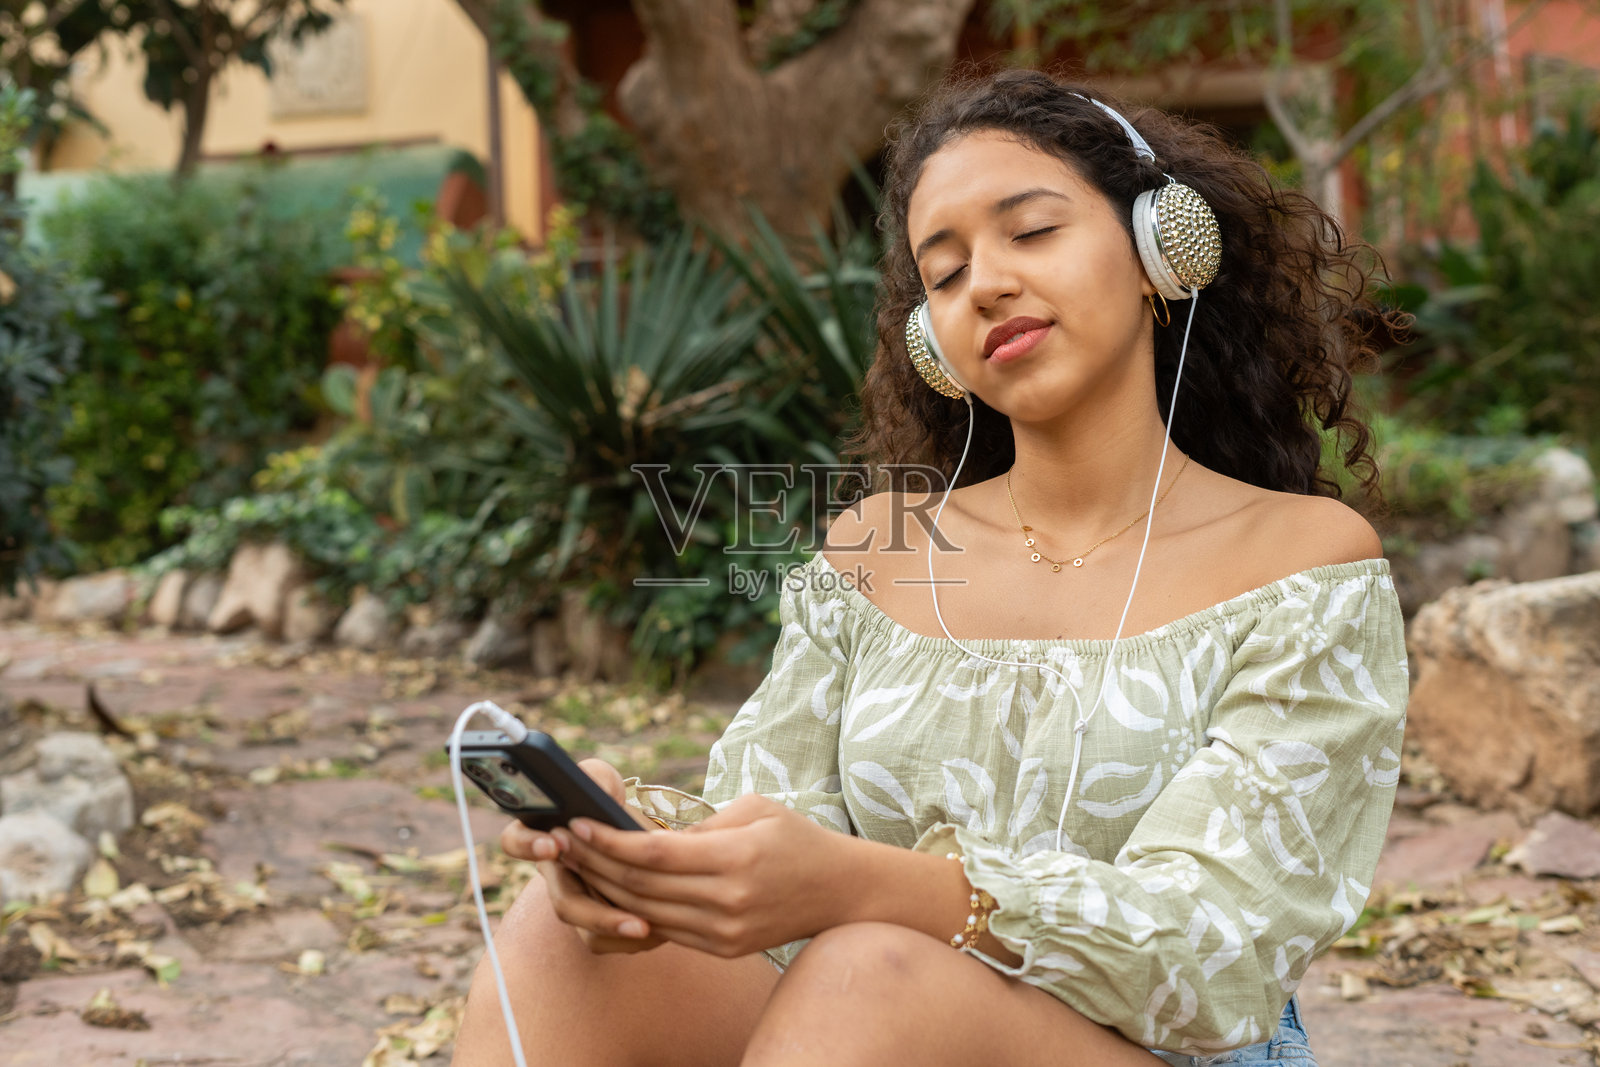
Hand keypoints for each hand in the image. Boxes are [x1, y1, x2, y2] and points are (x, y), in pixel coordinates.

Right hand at [498, 758, 665, 954]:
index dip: (528, 845)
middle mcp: (555, 876)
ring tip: (646, 928)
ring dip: (616, 930)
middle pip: (563, 904)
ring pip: (587, 931)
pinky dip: (631, 938)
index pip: (515, 841)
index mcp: (542, 837)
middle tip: (629, 916)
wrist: (631, 831)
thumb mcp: (599, 781)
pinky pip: (606, 941)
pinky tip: (658, 929)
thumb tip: (592, 787)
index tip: (552, 843)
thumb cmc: (606, 799)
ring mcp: (576, 902)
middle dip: (594, 912)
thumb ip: (590, 778)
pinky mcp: (596, 923)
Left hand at [555, 793, 846, 958]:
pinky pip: (665, 930)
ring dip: (606, 889)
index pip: (654, 854)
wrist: (841, 892)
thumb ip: (701, 826)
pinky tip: (611, 891)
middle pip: (642, 886)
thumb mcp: (754, 810)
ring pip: (646, 913)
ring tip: (578, 863)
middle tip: (563, 839)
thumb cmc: (797, 838)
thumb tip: (649, 835)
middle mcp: (727, 901)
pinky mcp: (723, 948)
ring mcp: (724, 931)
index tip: (577, 822)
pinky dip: (633, 911)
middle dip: (596, 862)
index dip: (609, 840)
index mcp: (735, 858)